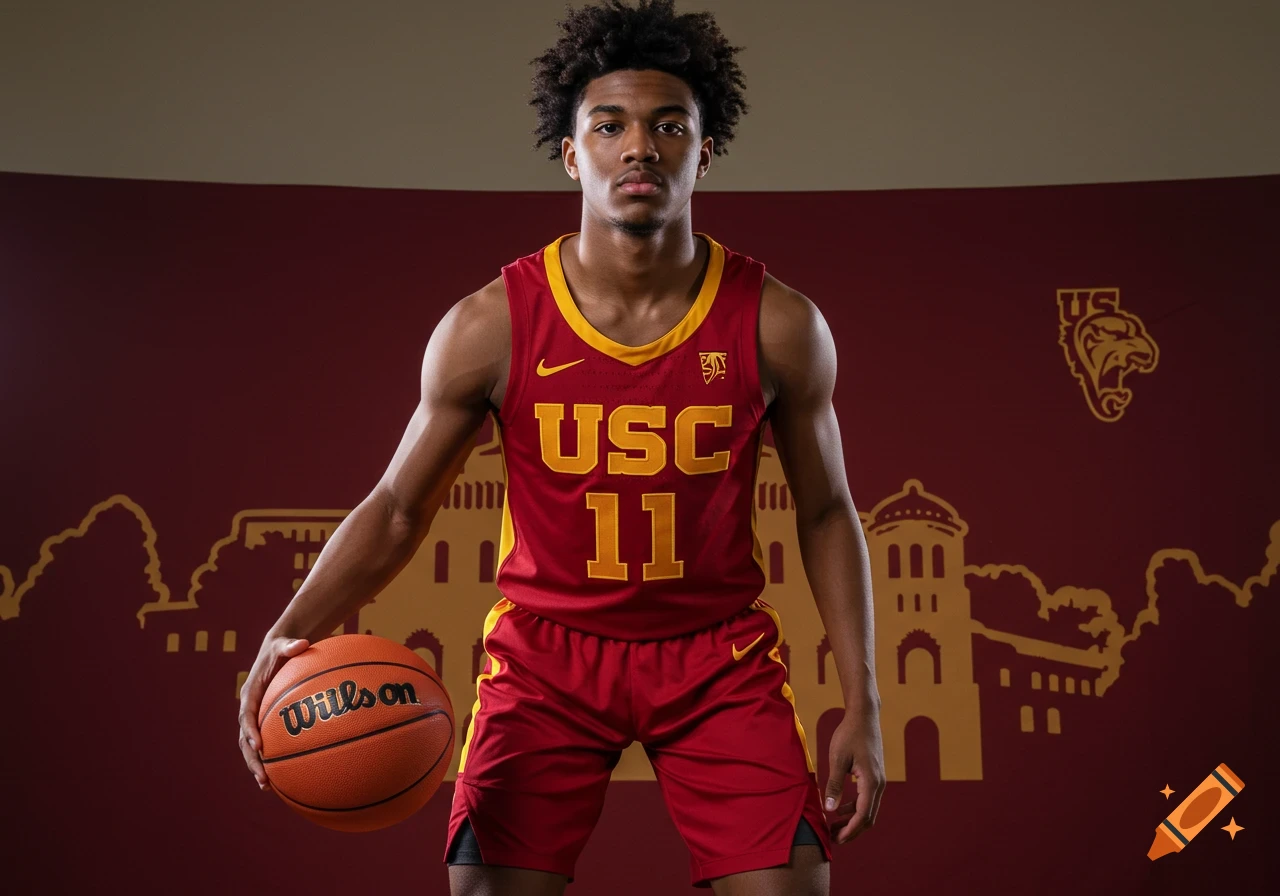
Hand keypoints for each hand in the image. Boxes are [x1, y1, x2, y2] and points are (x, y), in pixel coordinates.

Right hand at [237, 635, 309, 790]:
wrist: (278, 649)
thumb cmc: (281, 648)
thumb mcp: (284, 645)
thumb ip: (291, 646)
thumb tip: (303, 643)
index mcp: (250, 693)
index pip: (246, 715)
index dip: (250, 731)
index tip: (259, 745)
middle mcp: (248, 708)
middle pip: (245, 739)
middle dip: (252, 759)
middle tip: (263, 777)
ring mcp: (256, 717)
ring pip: (251, 747)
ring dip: (256, 766)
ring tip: (267, 786)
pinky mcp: (265, 722)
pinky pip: (266, 743)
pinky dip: (270, 759)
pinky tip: (281, 777)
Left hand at [822, 707, 885, 843]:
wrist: (864, 717)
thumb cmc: (849, 735)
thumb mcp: (837, 759)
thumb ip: (833, 785)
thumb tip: (829, 809)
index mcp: (871, 782)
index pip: (863, 815)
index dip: (850, 830)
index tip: (836, 839)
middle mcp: (879, 784)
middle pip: (869, 817)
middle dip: (852, 830)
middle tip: (833, 838)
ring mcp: (879, 781)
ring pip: (869, 810)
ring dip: (853, 820)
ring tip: (833, 826)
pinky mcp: (875, 777)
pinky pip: (867, 800)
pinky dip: (855, 808)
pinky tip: (840, 809)